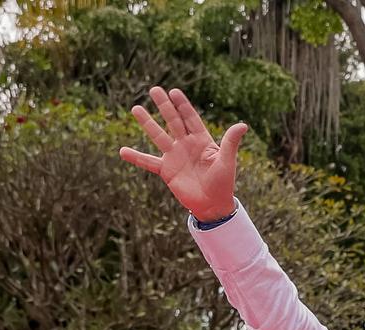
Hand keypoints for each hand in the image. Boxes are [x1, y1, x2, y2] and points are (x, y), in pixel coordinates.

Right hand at [118, 86, 247, 221]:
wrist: (212, 205)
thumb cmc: (223, 183)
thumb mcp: (226, 161)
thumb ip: (230, 142)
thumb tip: (243, 125)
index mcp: (202, 140)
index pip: (190, 118)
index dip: (183, 105)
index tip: (174, 91)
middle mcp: (186, 145)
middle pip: (173, 121)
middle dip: (164, 106)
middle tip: (154, 89)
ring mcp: (175, 156)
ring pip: (158, 136)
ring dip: (147, 123)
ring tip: (135, 108)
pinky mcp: (166, 170)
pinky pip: (148, 162)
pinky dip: (136, 157)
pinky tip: (122, 151)